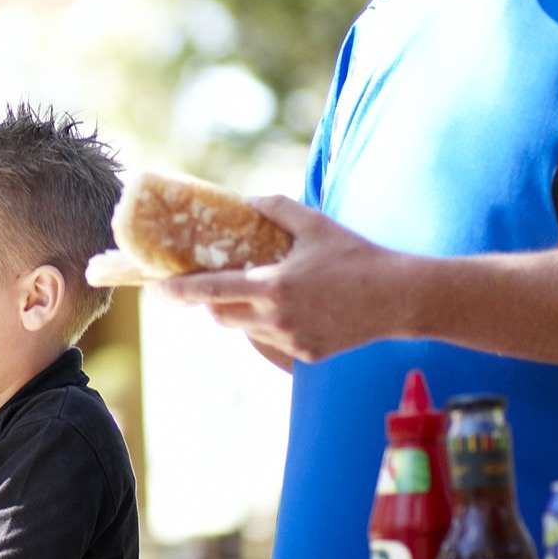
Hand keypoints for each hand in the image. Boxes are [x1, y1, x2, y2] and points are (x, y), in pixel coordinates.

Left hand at [155, 197, 409, 364]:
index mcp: (273, 287)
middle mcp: (276, 319)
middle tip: (211, 284)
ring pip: (246, 330)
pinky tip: (293, 308)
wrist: (399, 299)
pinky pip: (272, 342)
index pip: (212, 292)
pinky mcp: (306, 356)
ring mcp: (291, 341)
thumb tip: (246, 202)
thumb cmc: (357, 256)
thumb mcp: (315, 224)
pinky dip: (270, 326)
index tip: (157, 289)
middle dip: (210, 302)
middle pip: (221, 316)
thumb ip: (275, 208)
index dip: (180, 291)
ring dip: (241, 313)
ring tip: (259, 291)